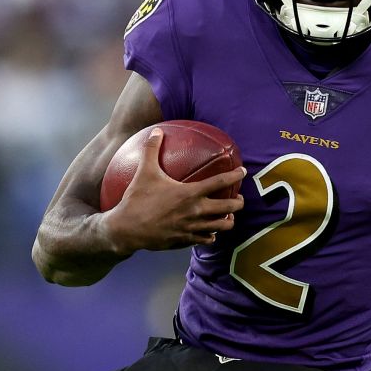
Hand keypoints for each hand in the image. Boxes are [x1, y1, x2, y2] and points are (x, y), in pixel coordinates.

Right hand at [102, 126, 245, 250]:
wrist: (127, 229)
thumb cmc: (137, 199)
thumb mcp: (144, 171)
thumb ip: (151, 149)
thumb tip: (157, 130)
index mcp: (190, 193)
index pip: (221, 182)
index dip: (235, 176)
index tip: (242, 172)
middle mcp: (196, 211)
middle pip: (230, 208)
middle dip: (239, 202)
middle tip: (239, 198)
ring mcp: (192, 228)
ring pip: (222, 227)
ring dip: (228, 220)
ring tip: (229, 215)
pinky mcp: (186, 240)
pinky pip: (207, 239)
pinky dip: (212, 235)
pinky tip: (210, 232)